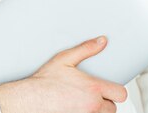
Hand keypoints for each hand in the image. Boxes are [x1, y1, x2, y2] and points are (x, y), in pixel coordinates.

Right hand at [0, 36, 127, 112]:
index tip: (110, 89)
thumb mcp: (65, 59)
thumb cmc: (44, 81)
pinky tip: (77, 109)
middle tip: (94, 96)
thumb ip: (86, 49)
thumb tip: (102, 41)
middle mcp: (92, 106)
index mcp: (93, 88)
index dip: (116, 91)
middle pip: (113, 109)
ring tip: (85, 103)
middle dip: (105, 102)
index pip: (121, 94)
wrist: (27, 100)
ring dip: (97, 111)